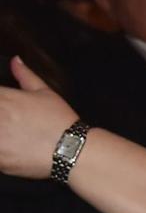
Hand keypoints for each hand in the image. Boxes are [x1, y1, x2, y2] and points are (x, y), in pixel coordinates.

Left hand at [0, 56, 79, 178]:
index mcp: (3, 98)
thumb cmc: (60, 120)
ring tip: (10, 136)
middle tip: (7, 122)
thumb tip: (15, 60)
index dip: (0, 101)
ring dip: (0, 133)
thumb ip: (25, 75)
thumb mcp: (46, 93)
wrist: (71, 149)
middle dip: (0, 118)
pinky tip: (11, 149)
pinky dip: (1, 152)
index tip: (5, 109)